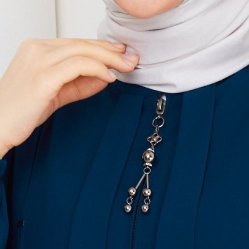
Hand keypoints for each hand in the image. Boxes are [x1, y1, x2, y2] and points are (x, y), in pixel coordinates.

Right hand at [0, 37, 140, 156]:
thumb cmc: (22, 111)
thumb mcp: (56, 93)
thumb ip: (79, 84)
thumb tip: (105, 77)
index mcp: (37, 49)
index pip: (76, 43)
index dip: (102, 47)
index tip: (122, 53)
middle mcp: (37, 49)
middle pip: (82, 43)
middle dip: (111, 50)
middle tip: (132, 58)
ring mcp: (39, 61)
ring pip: (83, 51)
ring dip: (109, 58)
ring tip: (126, 67)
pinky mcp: (43, 77)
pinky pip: (78, 66)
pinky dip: (97, 69)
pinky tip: (109, 77)